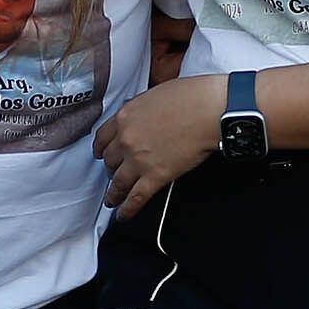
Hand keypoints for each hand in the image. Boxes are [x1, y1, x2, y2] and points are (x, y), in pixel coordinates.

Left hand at [96, 75, 224, 218]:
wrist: (209, 110)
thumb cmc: (191, 97)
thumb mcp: (155, 93)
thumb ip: (141, 107)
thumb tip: (141, 115)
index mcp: (125, 116)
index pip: (102, 137)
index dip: (100, 149)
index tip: (100, 154)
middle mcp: (126, 139)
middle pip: (109, 160)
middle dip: (110, 169)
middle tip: (112, 175)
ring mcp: (138, 159)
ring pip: (118, 182)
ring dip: (113, 193)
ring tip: (111, 201)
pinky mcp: (155, 176)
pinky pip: (135, 197)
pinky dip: (127, 209)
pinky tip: (123, 215)